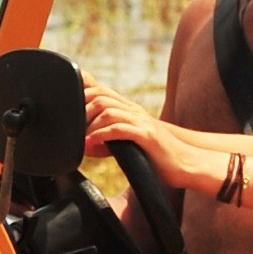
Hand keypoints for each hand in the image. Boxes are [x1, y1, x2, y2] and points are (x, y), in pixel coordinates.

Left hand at [82, 81, 212, 191]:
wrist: (186, 163)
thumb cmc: (158, 156)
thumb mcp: (130, 142)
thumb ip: (110, 140)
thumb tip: (87, 145)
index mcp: (130, 109)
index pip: (102, 90)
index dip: (82, 93)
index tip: (66, 107)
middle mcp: (135, 110)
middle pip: (101, 96)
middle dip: (81, 109)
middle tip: (70, 127)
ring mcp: (142, 121)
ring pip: (108, 110)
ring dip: (89, 124)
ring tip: (80, 138)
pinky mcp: (147, 136)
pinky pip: (119, 129)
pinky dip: (101, 136)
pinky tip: (91, 145)